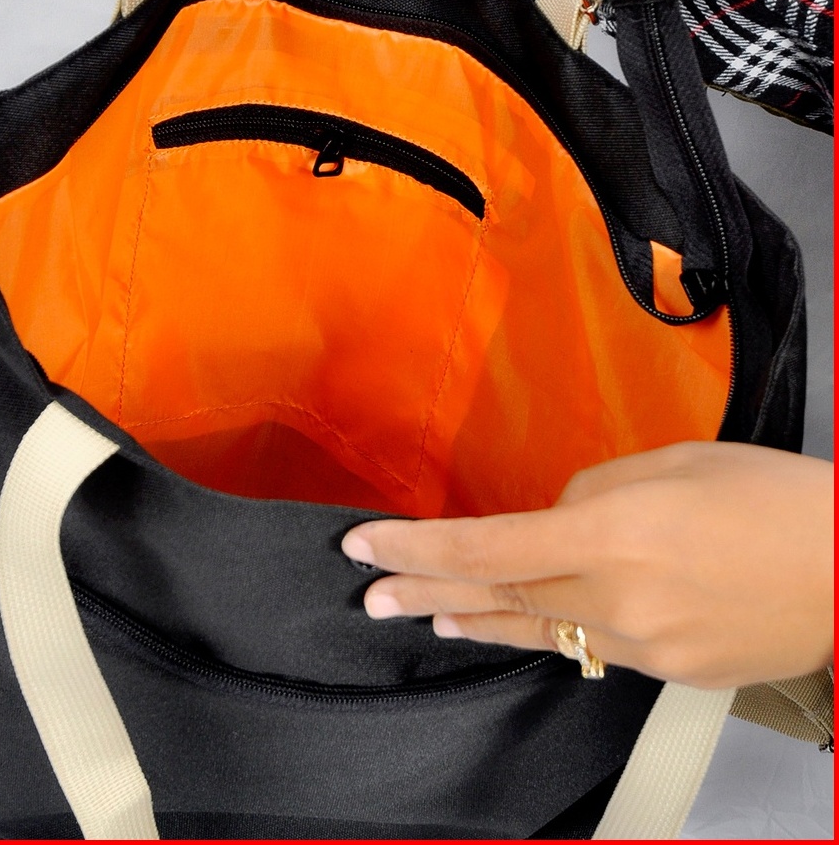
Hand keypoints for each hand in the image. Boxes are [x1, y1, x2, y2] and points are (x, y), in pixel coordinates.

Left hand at [342, 442, 833, 688]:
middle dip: (426, 591)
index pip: (487, 544)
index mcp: (615, 531)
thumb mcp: (669, 466)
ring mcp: (646, 644)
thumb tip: (550, 521)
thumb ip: (592, 495)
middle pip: (500, 594)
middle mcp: (620, 595)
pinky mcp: (672, 670)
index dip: (417, 548)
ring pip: (540, 627)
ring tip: (427, 615)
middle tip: (371, 597)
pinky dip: (549, 630)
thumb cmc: (772, 496)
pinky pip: (594, 646)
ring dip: (478, 617)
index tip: (366, 546)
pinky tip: (523, 625)